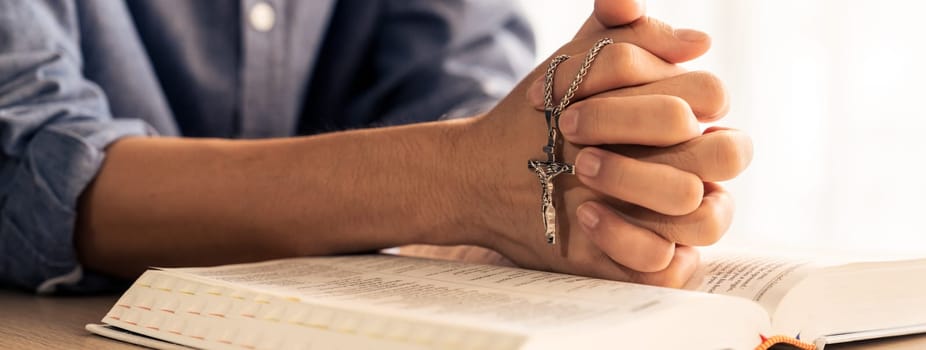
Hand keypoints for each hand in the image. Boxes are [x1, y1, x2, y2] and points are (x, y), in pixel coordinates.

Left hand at [468, 17, 751, 286]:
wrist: (490, 171)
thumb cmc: (546, 115)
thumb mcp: (576, 62)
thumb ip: (621, 31)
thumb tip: (697, 38)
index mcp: (688, 118)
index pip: (713, 94)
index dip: (648, 89)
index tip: (571, 95)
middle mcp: (693, 169)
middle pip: (725, 155)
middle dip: (645, 133)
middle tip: (572, 130)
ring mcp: (677, 221)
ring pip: (706, 216)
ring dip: (637, 185)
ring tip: (576, 169)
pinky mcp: (652, 264)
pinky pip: (671, 267)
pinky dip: (628, 239)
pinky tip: (585, 213)